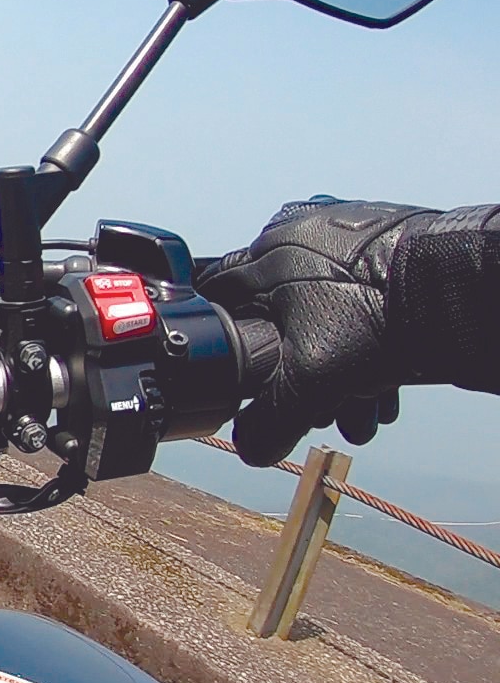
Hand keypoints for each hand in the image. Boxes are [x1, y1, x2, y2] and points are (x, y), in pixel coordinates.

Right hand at [195, 197, 437, 466]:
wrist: (463, 288)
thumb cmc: (381, 316)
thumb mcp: (309, 380)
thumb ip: (271, 418)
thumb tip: (251, 447)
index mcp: (268, 253)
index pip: (220, 300)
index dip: (224, 343)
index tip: (236, 372)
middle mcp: (302, 235)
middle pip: (281, 316)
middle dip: (299, 372)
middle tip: (319, 406)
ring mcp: (348, 236)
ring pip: (327, 314)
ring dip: (340, 368)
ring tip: (362, 409)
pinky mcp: (389, 243)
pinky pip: (363, 300)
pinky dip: (369, 341)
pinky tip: (385, 382)